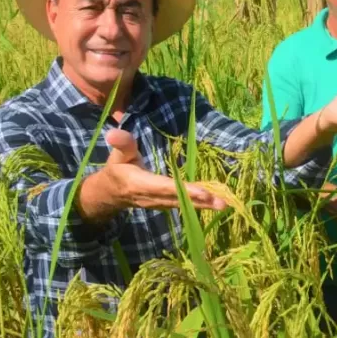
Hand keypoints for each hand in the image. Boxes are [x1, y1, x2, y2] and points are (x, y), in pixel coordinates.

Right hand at [77, 129, 224, 222]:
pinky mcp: (167, 205)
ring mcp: (161, 204)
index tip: (203, 192)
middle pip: (180, 199)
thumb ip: (122, 144)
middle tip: (223, 203)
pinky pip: (185, 205)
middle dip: (201, 201)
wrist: (111, 194)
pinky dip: (201, 204)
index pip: (166, 187)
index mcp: (141, 184)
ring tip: (225, 204)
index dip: (184, 190)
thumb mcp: (117, 155)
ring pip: (185, 205)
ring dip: (205, 205)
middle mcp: (153, 197)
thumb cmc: (117, 170)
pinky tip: (217, 203)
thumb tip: (113, 132)